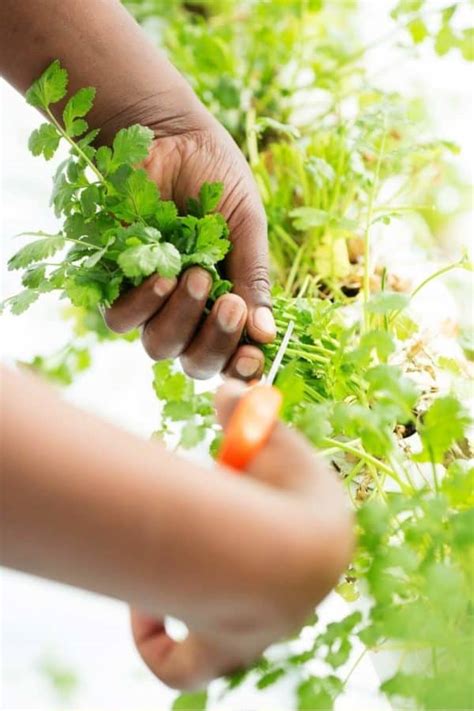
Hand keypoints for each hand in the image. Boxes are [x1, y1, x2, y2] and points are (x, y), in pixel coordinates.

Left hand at [105, 116, 275, 380]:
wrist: (170, 135)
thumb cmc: (215, 178)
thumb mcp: (247, 229)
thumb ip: (253, 280)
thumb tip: (266, 334)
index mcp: (226, 302)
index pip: (232, 355)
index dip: (240, 368)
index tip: (251, 358)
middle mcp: (189, 311)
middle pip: (196, 361)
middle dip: (215, 344)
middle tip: (230, 303)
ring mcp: (152, 302)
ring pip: (160, 347)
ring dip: (183, 320)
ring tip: (196, 275)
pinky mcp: (116, 283)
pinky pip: (121, 320)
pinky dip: (144, 304)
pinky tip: (163, 275)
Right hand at [130, 381, 353, 689]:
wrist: (285, 552)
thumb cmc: (282, 487)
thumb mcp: (265, 434)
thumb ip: (246, 410)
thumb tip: (232, 388)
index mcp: (314, 545)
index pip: (286, 530)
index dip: (251, 505)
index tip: (220, 483)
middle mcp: (293, 598)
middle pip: (252, 582)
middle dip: (221, 557)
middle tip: (193, 532)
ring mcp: (258, 631)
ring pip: (219, 633)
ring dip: (184, 603)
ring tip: (158, 570)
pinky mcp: (222, 652)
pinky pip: (180, 667)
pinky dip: (154, 644)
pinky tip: (141, 612)